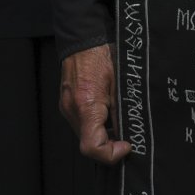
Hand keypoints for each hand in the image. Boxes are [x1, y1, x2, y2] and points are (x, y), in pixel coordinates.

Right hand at [61, 44, 130, 164]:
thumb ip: (121, 113)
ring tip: (116, 122)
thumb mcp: (120, 86)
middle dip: (109, 146)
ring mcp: (67, 108)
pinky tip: (105, 114)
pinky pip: (81, 124)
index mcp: (86, 105)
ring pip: (84, 136)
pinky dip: (95, 126)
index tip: (126, 144)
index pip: (92, 147)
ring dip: (102, 136)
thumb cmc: (102, 56)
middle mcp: (72, 110)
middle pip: (88, 145)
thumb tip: (128, 134)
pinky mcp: (66, 105)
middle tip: (125, 136)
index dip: (111, 154)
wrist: (83, 41)